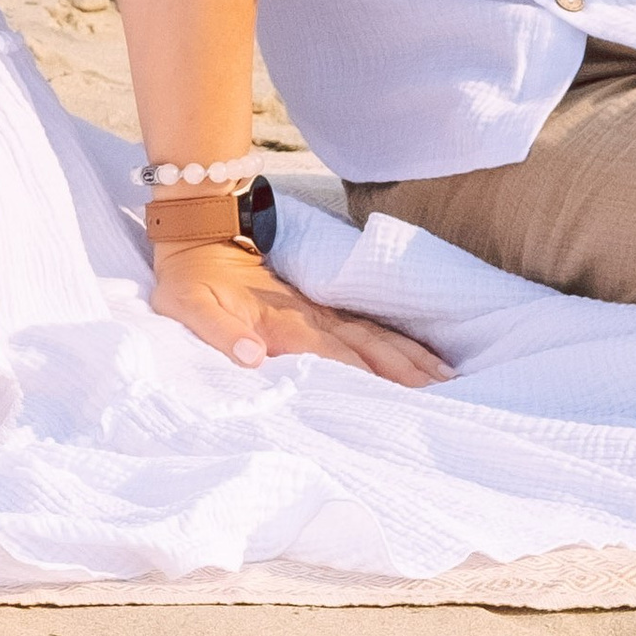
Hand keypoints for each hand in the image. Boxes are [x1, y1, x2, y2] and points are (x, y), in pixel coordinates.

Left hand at [151, 240, 451, 386]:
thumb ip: (220, 333)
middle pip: (368, 345)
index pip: (334, 357)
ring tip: (445, 377)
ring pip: (373, 334)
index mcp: (282, 323)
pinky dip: (396, 338)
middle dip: (406, 370)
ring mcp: (318, 308)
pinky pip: (366, 324)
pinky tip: (419, 353)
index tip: (402, 406)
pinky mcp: (319, 304)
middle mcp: (310, 315)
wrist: (199, 229)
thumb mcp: (189, 307)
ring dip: (409, 355)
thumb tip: (254, 359)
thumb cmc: (190, 279)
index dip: (367, 380)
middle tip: (445, 395)